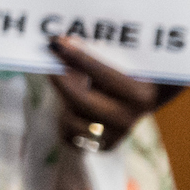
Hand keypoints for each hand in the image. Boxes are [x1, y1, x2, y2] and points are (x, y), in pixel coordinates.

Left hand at [49, 37, 166, 151]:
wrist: (138, 103)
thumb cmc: (122, 75)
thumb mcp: (116, 64)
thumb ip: (92, 56)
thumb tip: (60, 44)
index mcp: (139, 95)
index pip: (102, 74)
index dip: (78, 57)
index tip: (57, 43)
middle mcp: (127, 118)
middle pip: (80, 99)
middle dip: (61, 80)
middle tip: (50, 64)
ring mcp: (115, 135)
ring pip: (70, 117)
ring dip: (64, 100)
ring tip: (69, 85)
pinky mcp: (103, 145)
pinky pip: (69, 134)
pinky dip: (64, 119)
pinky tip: (71, 106)